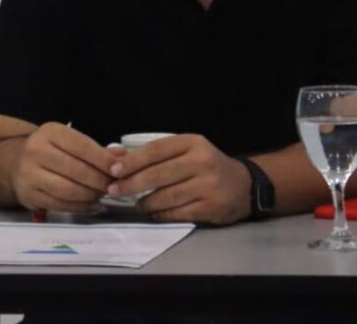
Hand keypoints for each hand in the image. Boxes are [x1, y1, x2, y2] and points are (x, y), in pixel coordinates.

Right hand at [9, 122, 116, 212]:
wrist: (13, 164)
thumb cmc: (49, 151)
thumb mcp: (68, 142)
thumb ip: (95, 150)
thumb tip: (122, 157)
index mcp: (49, 132)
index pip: (82, 146)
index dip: (104, 160)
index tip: (120, 170)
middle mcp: (36, 150)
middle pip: (77, 170)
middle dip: (101, 181)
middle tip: (114, 186)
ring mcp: (29, 174)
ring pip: (70, 190)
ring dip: (92, 195)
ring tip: (102, 194)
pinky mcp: (29, 195)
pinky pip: (61, 204)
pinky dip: (81, 206)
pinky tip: (90, 203)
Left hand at [107, 134, 251, 224]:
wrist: (244, 185)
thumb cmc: (205, 166)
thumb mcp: (186, 151)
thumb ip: (157, 154)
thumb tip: (117, 160)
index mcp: (192, 143)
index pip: (155, 150)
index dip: (131, 161)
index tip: (113, 170)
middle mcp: (202, 162)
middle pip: (158, 174)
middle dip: (131, 184)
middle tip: (114, 190)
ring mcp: (209, 185)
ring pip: (166, 196)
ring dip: (145, 202)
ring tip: (135, 204)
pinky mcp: (212, 207)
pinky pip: (178, 213)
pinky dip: (161, 214)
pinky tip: (153, 213)